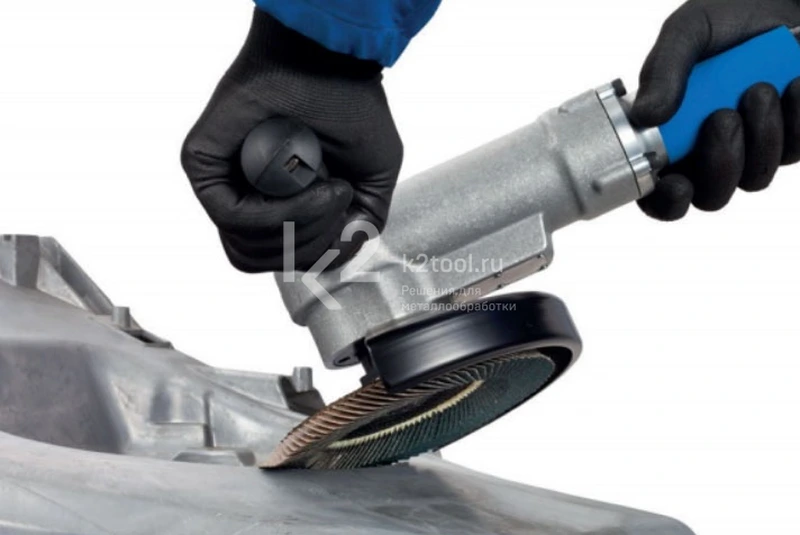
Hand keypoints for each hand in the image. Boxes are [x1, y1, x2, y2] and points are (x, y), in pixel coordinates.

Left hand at [182, 9, 402, 271]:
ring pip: (248, 247)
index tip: (345, 210)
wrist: (332, 61)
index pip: (282, 259)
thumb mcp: (373, 180)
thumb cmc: (352, 108)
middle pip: (265, 260)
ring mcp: (224, 183)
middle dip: (312, 243)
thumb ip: (358, 227)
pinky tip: (308, 183)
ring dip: (299, 227)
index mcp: (278, 204)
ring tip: (326, 188)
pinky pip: (231, 216)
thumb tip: (334, 257)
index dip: (319, 251)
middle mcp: (249, 197)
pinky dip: (277, 211)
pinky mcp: (204, 166)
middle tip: (337, 196)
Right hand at [631, 0, 799, 220]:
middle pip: (710, 196)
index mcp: (668, 137)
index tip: (676, 183)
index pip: (657, 193)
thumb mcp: (687, 32)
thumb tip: (645, 116)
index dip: (664, 200)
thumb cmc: (729, 17)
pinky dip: (795, 118)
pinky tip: (793, 84)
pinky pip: (795, 151)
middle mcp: (706, 152)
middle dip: (720, 163)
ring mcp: (751, 150)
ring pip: (755, 178)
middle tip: (723, 118)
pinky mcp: (791, 140)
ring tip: (762, 88)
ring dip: (761, 136)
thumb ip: (662, 71)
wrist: (785, 4)